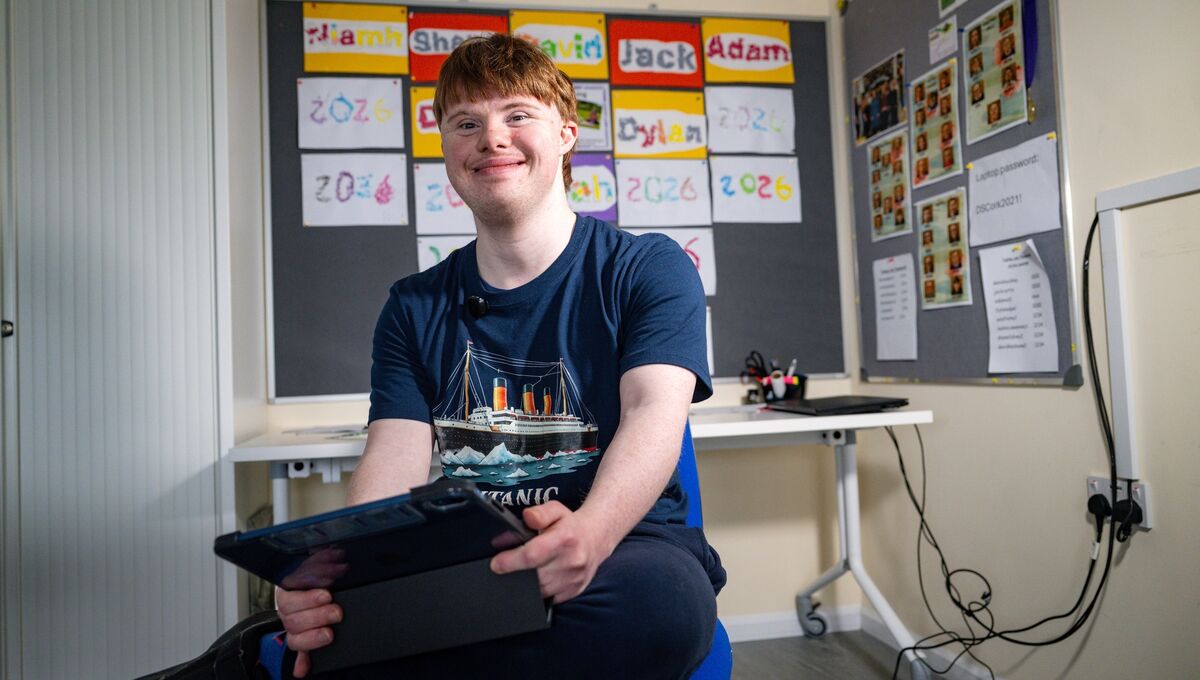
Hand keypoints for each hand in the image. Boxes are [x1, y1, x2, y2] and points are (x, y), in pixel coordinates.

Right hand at [276, 549, 347, 677]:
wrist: (322, 594)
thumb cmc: (321, 581)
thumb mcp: (319, 569)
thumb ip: (322, 561)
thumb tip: (334, 551)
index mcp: (290, 593)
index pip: (290, 598)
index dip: (308, 598)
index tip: (327, 595)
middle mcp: (289, 612)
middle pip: (292, 618)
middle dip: (317, 615)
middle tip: (336, 612)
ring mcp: (294, 629)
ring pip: (294, 636)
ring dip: (312, 636)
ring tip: (329, 633)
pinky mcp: (301, 645)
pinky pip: (298, 657)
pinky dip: (301, 664)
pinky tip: (303, 670)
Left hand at [490, 501, 613, 603]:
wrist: (595, 539)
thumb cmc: (571, 526)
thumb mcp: (555, 510)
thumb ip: (539, 513)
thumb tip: (527, 518)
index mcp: (564, 538)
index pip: (532, 555)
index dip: (510, 561)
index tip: (496, 564)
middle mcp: (571, 561)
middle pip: (533, 576)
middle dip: (516, 572)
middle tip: (509, 563)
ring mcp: (573, 579)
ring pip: (539, 590)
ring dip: (527, 583)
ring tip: (527, 569)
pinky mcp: (574, 591)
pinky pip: (548, 598)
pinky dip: (539, 591)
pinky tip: (539, 578)